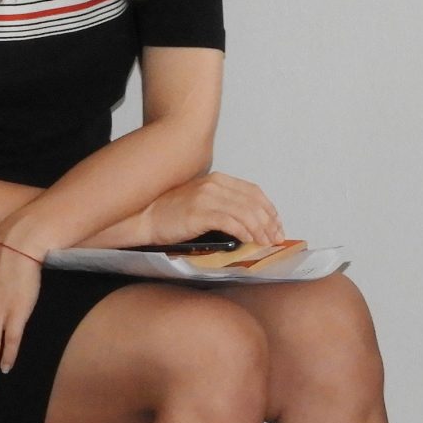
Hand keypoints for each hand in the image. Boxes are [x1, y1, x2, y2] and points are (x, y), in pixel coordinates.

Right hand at [138, 171, 283, 246]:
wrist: (144, 218)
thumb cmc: (171, 214)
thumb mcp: (202, 201)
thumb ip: (224, 205)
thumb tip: (251, 223)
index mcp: (217, 179)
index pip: (254, 192)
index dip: (270, 209)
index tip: (277, 225)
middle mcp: (214, 184)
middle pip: (254, 202)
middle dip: (270, 222)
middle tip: (277, 238)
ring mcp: (207, 197)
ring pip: (246, 213)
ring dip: (260, 230)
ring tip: (266, 243)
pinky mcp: (200, 212)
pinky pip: (231, 222)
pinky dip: (245, 232)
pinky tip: (250, 241)